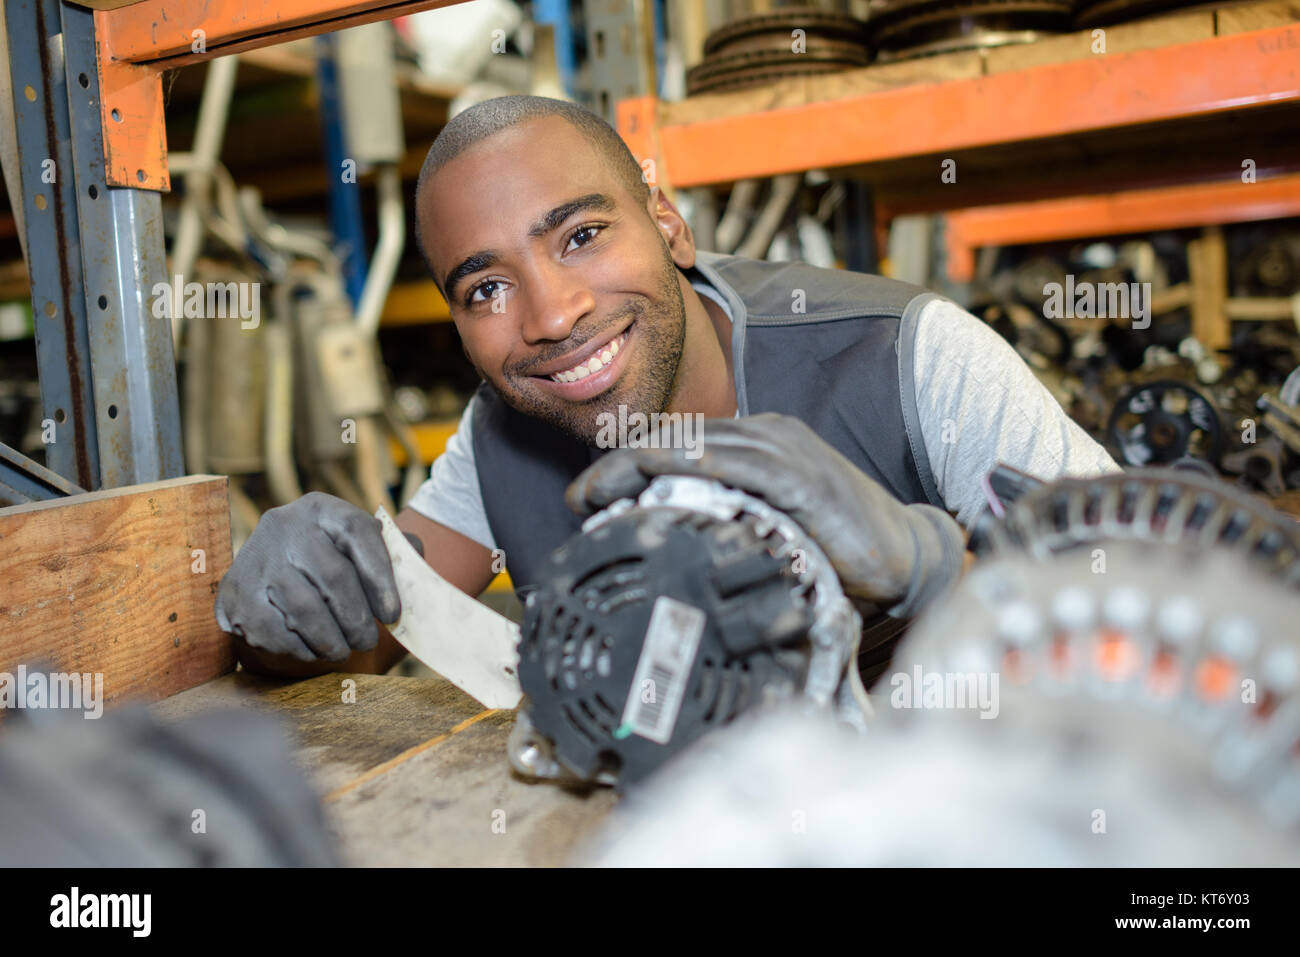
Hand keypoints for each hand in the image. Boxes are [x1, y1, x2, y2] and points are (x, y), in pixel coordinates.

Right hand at [214, 492, 401, 660]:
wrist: (279, 570)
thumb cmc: (337, 563)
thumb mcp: (368, 548)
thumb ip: (400, 556)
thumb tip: (416, 581)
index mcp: (323, 509)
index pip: (359, 534)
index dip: (381, 578)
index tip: (393, 615)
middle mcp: (285, 525)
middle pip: (333, 577)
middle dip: (357, 619)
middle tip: (368, 642)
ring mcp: (256, 557)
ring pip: (303, 608)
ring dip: (330, 639)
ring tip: (342, 649)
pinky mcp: (235, 591)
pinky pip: (271, 629)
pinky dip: (297, 647)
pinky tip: (311, 649)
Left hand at [565, 413, 965, 615]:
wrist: (908, 558)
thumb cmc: (836, 550)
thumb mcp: (767, 532)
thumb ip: (724, 529)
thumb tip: (666, 553)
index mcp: (755, 446)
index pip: (675, 443)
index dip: (624, 464)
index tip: (586, 498)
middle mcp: (765, 437)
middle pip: (673, 438)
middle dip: (617, 465)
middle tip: (579, 498)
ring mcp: (783, 451)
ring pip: (693, 443)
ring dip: (636, 465)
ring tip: (596, 494)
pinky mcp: (802, 475)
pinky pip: (735, 462)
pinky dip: (690, 466)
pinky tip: (655, 476)